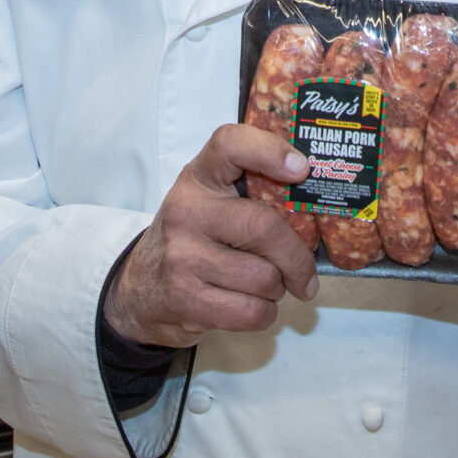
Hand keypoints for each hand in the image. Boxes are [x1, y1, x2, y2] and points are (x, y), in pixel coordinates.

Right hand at [105, 125, 319, 348]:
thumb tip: (317, 208)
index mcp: (200, 178)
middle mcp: (187, 210)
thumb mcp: (210, 202)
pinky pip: (251, 311)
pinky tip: (252, 305)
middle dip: (296, 258)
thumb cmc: (193, 239)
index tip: (301, 168)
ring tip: (265, 286)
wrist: (139, 289)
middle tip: (306, 274)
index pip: (230, 144)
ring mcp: (182, 255)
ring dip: (277, 289)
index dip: (269, 151)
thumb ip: (250, 195)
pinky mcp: (185, 297)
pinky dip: (264, 313)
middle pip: (263, 227)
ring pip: (263, 277)